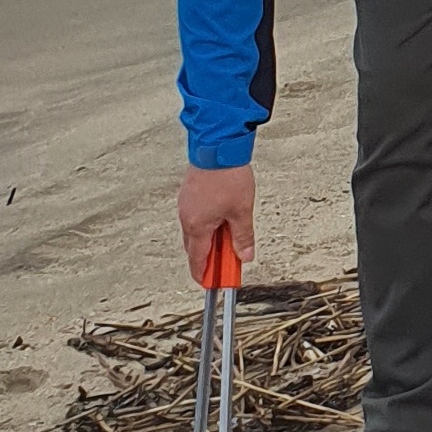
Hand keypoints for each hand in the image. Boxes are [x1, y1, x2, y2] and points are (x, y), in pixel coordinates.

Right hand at [178, 164, 254, 281]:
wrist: (217, 146)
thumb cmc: (227, 176)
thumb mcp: (241, 210)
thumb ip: (243, 236)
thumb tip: (245, 255)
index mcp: (197, 227)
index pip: (198, 260)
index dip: (205, 275)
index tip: (211, 284)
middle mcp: (187, 218)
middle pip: (195, 248)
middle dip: (209, 258)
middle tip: (225, 263)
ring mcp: (186, 205)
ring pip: (195, 231)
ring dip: (208, 239)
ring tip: (228, 238)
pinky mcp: (189, 193)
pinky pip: (195, 216)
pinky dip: (206, 224)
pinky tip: (220, 218)